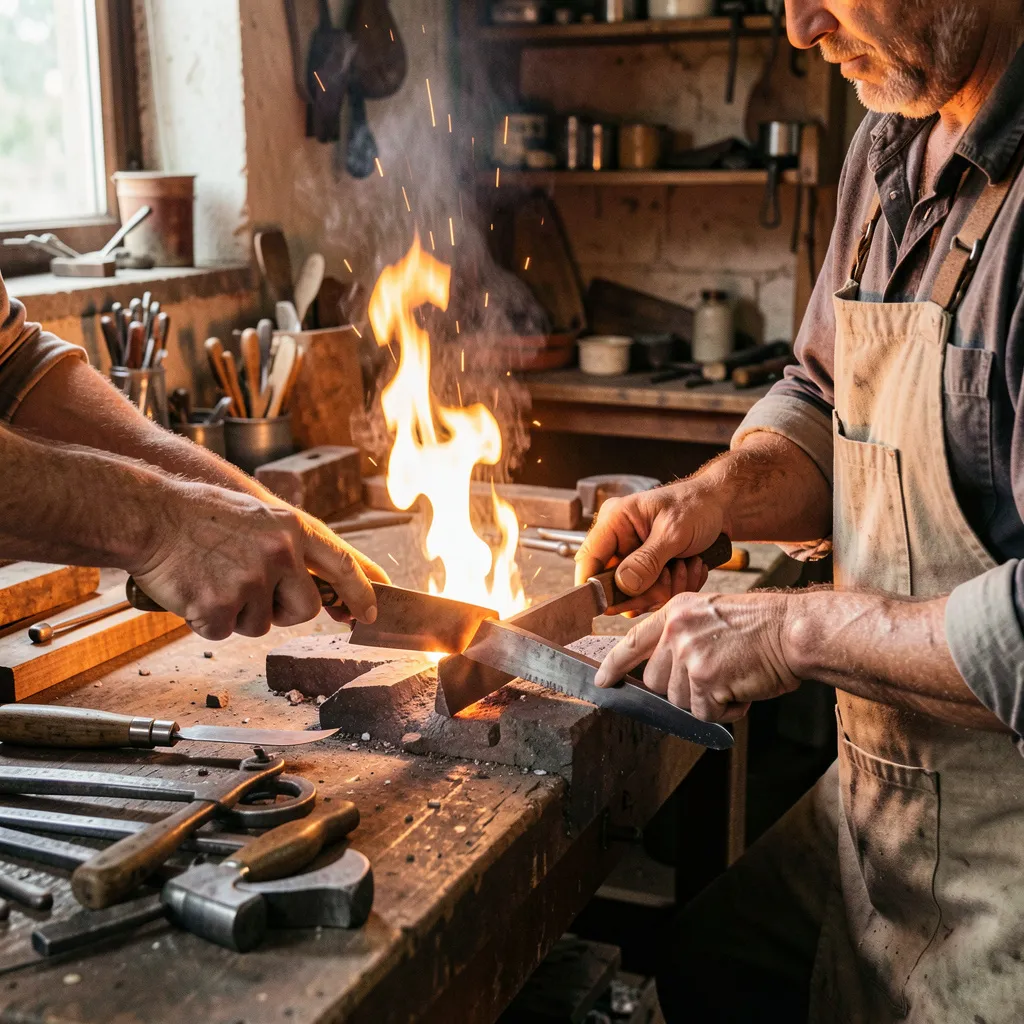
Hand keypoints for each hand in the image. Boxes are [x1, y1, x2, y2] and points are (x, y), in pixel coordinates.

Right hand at [129, 480, 389, 639]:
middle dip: (282, 611)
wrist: (147, 514)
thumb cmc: (199, 515)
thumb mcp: (258, 516)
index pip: (342, 565)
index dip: (361, 592)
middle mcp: (279, 554)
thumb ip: (289, 545)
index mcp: (292, 528)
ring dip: (238, 614)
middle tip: (250, 593)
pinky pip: (224, 632)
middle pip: (304, 610)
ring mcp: (250, 581)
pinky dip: (207, 621)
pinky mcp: (219, 607)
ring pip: (260, 624)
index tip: (369, 614)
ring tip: (213, 579)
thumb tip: (317, 585)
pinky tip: (194, 592)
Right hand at [574, 481, 728, 612]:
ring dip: (666, 589)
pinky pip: (652, 595)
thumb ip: (648, 559)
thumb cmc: (696, 506)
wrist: (720, 507)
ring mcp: (632, 558)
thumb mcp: (673, 531)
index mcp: (614, 521)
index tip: (611, 605)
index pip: (588, 559)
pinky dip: (675, 588)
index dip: (594, 586)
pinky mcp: (647, 571)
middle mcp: (618, 540)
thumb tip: (624, 585)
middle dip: (646, 590)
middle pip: (613, 585)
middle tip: (672, 573)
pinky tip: (690, 567)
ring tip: (686, 565)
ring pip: (635, 596)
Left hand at [593, 591, 800, 722]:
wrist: (792, 630)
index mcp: (675, 612)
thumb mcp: (710, 615)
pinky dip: (725, 711)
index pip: (632, 641)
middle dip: (681, 689)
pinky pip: (705, 712)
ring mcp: (688, 654)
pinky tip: (742, 691)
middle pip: (655, 682)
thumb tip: (663, 674)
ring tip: (734, 679)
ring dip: (707, 700)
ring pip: (679, 700)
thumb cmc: (761, 627)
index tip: (601, 681)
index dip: (614, 665)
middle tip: (715, 678)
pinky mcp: (705, 678)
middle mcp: (675, 630)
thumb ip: (682, 637)